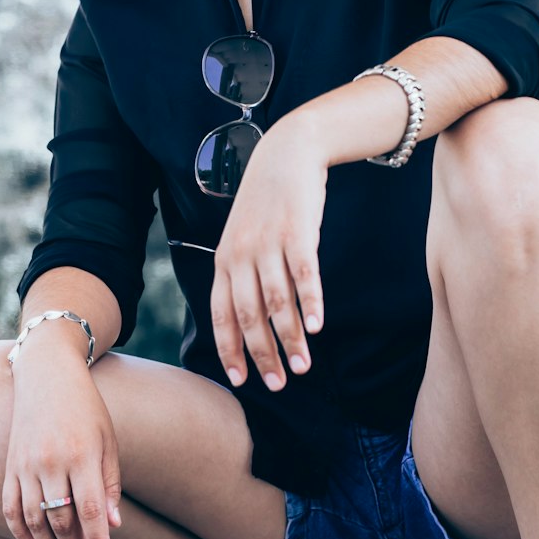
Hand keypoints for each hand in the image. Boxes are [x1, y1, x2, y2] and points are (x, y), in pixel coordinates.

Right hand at [2, 342, 121, 538]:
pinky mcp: (10, 466)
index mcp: (81, 455)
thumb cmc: (85, 408)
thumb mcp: (107, 440)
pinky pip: (11, 509)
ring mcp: (26, 466)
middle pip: (62, 521)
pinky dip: (21, 533)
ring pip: (35, 521)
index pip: (89, 511)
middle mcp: (51, 462)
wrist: (46, 375)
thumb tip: (112, 525)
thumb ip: (110, 483)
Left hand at [211, 115, 327, 391]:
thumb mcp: (243, 236)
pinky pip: (304, 276)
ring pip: (277, 302)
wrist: (287, 153)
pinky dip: (310, 303)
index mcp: (225, 260)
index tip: (242, 380)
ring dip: (290, 339)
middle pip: (249, 316)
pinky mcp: (297, 232)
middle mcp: (242, 255)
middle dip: (262, 354)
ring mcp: (269, 244)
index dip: (231, 349)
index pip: (221, 315)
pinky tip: (317, 327)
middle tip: (278, 384)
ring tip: (303, 366)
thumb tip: (252, 318)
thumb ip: (243, 273)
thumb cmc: (267, 203)